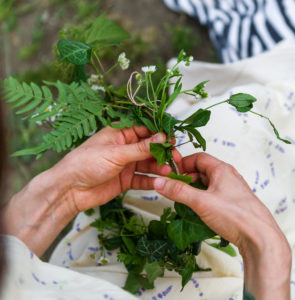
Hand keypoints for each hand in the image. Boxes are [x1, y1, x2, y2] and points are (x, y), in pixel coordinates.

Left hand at [3, 126, 170, 255]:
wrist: (70, 190)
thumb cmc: (84, 163)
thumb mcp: (115, 153)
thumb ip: (140, 148)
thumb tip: (161, 138)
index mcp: (119, 134)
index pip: (144, 130)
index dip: (159, 134)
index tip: (172, 139)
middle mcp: (124, 148)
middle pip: (149, 148)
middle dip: (163, 152)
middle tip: (175, 157)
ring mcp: (126, 164)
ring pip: (148, 163)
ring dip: (159, 167)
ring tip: (170, 170)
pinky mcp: (126, 180)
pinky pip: (143, 178)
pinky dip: (152, 180)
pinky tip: (160, 181)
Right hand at [153, 153, 290, 298]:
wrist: (260, 238)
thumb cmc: (235, 216)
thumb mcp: (201, 202)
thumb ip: (179, 191)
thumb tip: (160, 182)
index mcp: (222, 170)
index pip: (198, 158)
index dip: (183, 163)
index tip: (170, 173)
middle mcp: (228, 177)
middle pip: (202, 170)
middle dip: (187, 178)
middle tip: (174, 188)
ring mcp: (232, 190)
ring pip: (208, 184)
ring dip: (194, 189)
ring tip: (184, 200)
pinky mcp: (234, 203)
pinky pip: (214, 195)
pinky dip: (203, 198)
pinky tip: (198, 209)